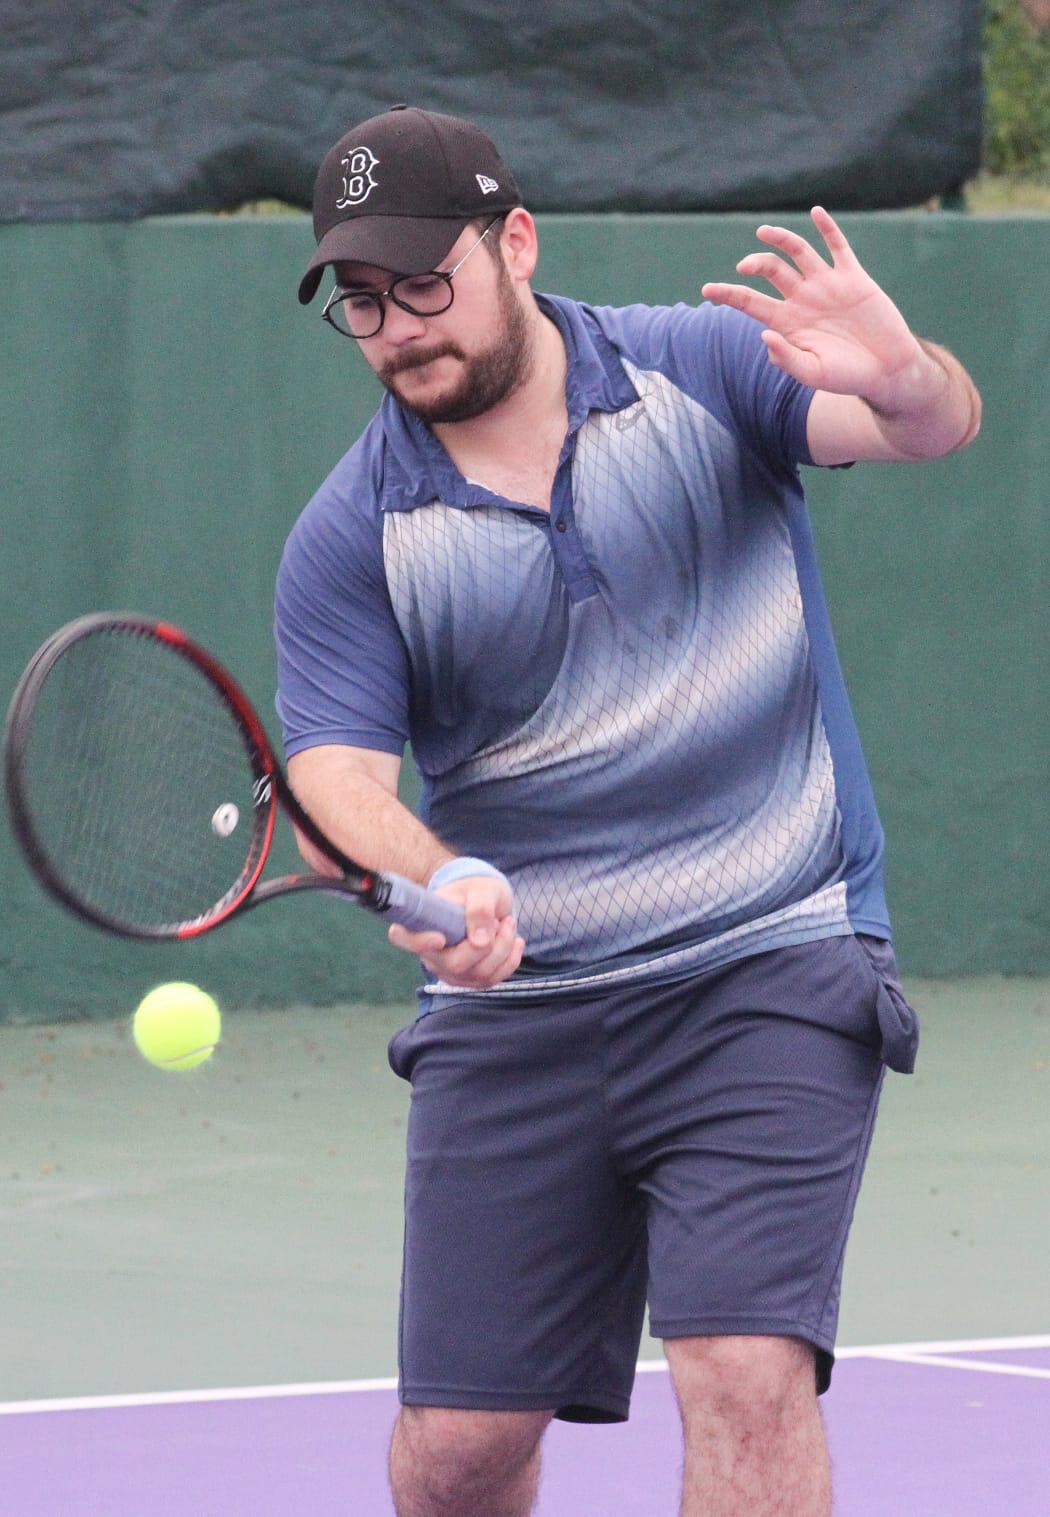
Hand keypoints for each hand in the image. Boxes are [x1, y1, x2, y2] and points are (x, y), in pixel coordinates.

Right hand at [387, 873, 524, 988]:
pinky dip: (510, 960)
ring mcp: (449, 971)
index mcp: (421, 925)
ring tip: (507, 923)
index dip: (418, 942)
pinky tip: (514, 941)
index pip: (403, 938)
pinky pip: (492, 980)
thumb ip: (480, 909)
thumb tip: (480, 942)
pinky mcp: (469, 979)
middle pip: (455, 965)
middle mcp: (430, 954)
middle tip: (499, 920)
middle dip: (488, 944)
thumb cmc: (476, 890)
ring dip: (503, 948)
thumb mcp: (481, 889)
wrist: (486, 900)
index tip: (440, 937)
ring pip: (479, 974)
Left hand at [700, 207, 934, 414]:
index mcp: (788, 322)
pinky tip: (816, 212)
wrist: (886, 370)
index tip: (707, 290)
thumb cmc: (846, 377)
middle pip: (772, 271)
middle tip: (744, 267)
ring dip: (781, 240)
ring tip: (762, 232)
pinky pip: (838, 247)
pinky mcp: (853, 278)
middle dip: (756, 265)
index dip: (728, 294)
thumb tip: (763, 334)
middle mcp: (803, 299)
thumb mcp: (812, 373)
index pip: (751, 302)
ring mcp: (827, 285)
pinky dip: (827, 228)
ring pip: (799, 253)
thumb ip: (786, 357)